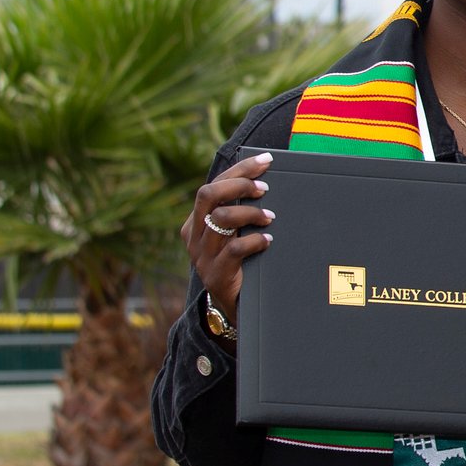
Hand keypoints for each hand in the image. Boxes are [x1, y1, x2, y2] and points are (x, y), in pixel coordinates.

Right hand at [180, 152, 275, 328]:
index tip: (266, 160)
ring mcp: (202, 255)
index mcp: (197, 220)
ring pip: (220, 219)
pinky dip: (255, 240)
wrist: (232, 304)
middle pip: (208, 194)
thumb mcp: (235, 234)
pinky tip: (268, 241)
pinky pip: (234, 249)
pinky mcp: (215, 274)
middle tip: (264, 189)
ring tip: (270, 218)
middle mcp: (194, 234)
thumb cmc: (240, 261)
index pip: (213, 184)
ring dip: (250, 213)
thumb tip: (269, 181)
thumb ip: (241, 211)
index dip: (240, 170)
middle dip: (239, 185)